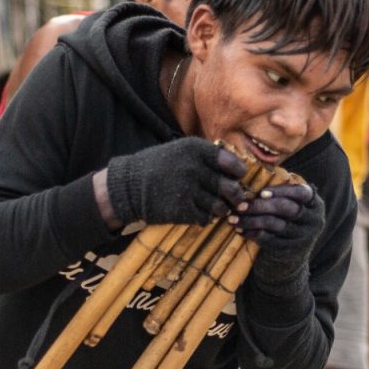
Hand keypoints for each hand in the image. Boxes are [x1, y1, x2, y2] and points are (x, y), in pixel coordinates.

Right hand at [105, 138, 247, 226]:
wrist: (129, 185)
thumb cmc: (158, 166)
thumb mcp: (181, 150)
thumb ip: (207, 156)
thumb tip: (237, 169)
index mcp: (196, 150)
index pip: (231, 163)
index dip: (239, 172)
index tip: (238, 177)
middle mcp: (194, 169)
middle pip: (231, 188)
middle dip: (236, 196)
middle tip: (236, 199)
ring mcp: (189, 191)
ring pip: (221, 207)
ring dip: (221, 209)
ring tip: (216, 207)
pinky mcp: (182, 210)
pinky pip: (206, 218)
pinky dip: (205, 218)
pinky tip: (198, 212)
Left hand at [232, 184, 325, 287]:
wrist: (291, 258)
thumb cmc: (286, 222)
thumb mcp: (291, 207)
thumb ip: (281, 194)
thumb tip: (252, 177)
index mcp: (315, 204)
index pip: (302, 193)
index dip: (282, 191)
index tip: (261, 193)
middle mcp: (313, 220)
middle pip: (287, 209)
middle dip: (261, 206)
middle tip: (240, 205)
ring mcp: (303, 237)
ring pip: (275, 225)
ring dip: (251, 220)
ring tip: (234, 218)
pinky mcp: (291, 250)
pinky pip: (269, 239)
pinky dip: (252, 233)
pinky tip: (240, 230)